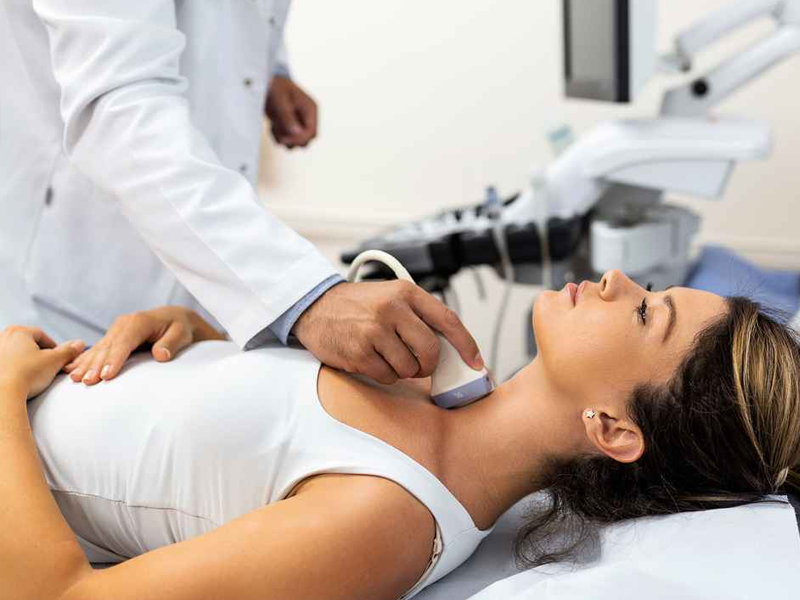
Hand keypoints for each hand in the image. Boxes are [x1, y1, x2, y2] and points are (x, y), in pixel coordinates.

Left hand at [0, 326, 84, 398]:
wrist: (4, 394)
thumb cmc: (27, 375)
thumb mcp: (55, 361)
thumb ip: (69, 351)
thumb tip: (79, 344)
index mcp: (19, 331)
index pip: (42, 335)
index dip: (53, 347)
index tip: (58, 358)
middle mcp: (2, 337)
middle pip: (27, 343)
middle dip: (38, 354)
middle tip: (46, 367)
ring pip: (16, 353)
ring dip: (25, 361)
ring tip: (33, 374)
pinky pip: (6, 363)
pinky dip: (13, 368)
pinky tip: (19, 379)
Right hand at [64, 306, 225, 385]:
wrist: (176, 319)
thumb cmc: (180, 328)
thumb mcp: (182, 334)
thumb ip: (171, 344)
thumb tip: (161, 355)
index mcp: (139, 321)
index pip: (124, 342)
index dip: (114, 359)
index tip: (106, 375)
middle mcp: (124, 324)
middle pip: (108, 347)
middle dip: (96, 365)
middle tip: (87, 382)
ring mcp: (116, 330)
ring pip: (99, 349)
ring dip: (86, 364)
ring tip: (76, 379)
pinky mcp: (113, 337)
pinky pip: (97, 349)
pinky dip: (84, 359)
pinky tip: (71, 369)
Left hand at [265, 76, 317, 148]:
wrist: (267, 83)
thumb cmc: (275, 87)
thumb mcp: (280, 101)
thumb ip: (287, 117)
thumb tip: (295, 133)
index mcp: (310, 109)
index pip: (311, 133)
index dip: (299, 139)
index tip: (284, 138)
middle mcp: (307, 118)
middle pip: (306, 140)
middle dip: (291, 140)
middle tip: (277, 131)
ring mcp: (299, 122)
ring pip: (296, 142)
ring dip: (283, 138)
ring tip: (274, 126)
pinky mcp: (290, 126)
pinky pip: (287, 140)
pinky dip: (278, 137)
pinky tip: (273, 126)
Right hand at [292, 281, 483, 384]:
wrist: (315, 306)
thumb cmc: (359, 306)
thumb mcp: (391, 297)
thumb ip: (419, 316)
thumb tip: (452, 349)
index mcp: (406, 292)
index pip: (448, 320)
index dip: (467, 344)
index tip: (476, 363)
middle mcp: (392, 308)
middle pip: (431, 350)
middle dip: (428, 364)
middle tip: (419, 364)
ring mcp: (375, 330)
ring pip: (409, 367)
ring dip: (402, 369)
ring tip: (386, 354)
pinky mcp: (360, 352)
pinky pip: (387, 376)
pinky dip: (384, 374)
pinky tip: (371, 359)